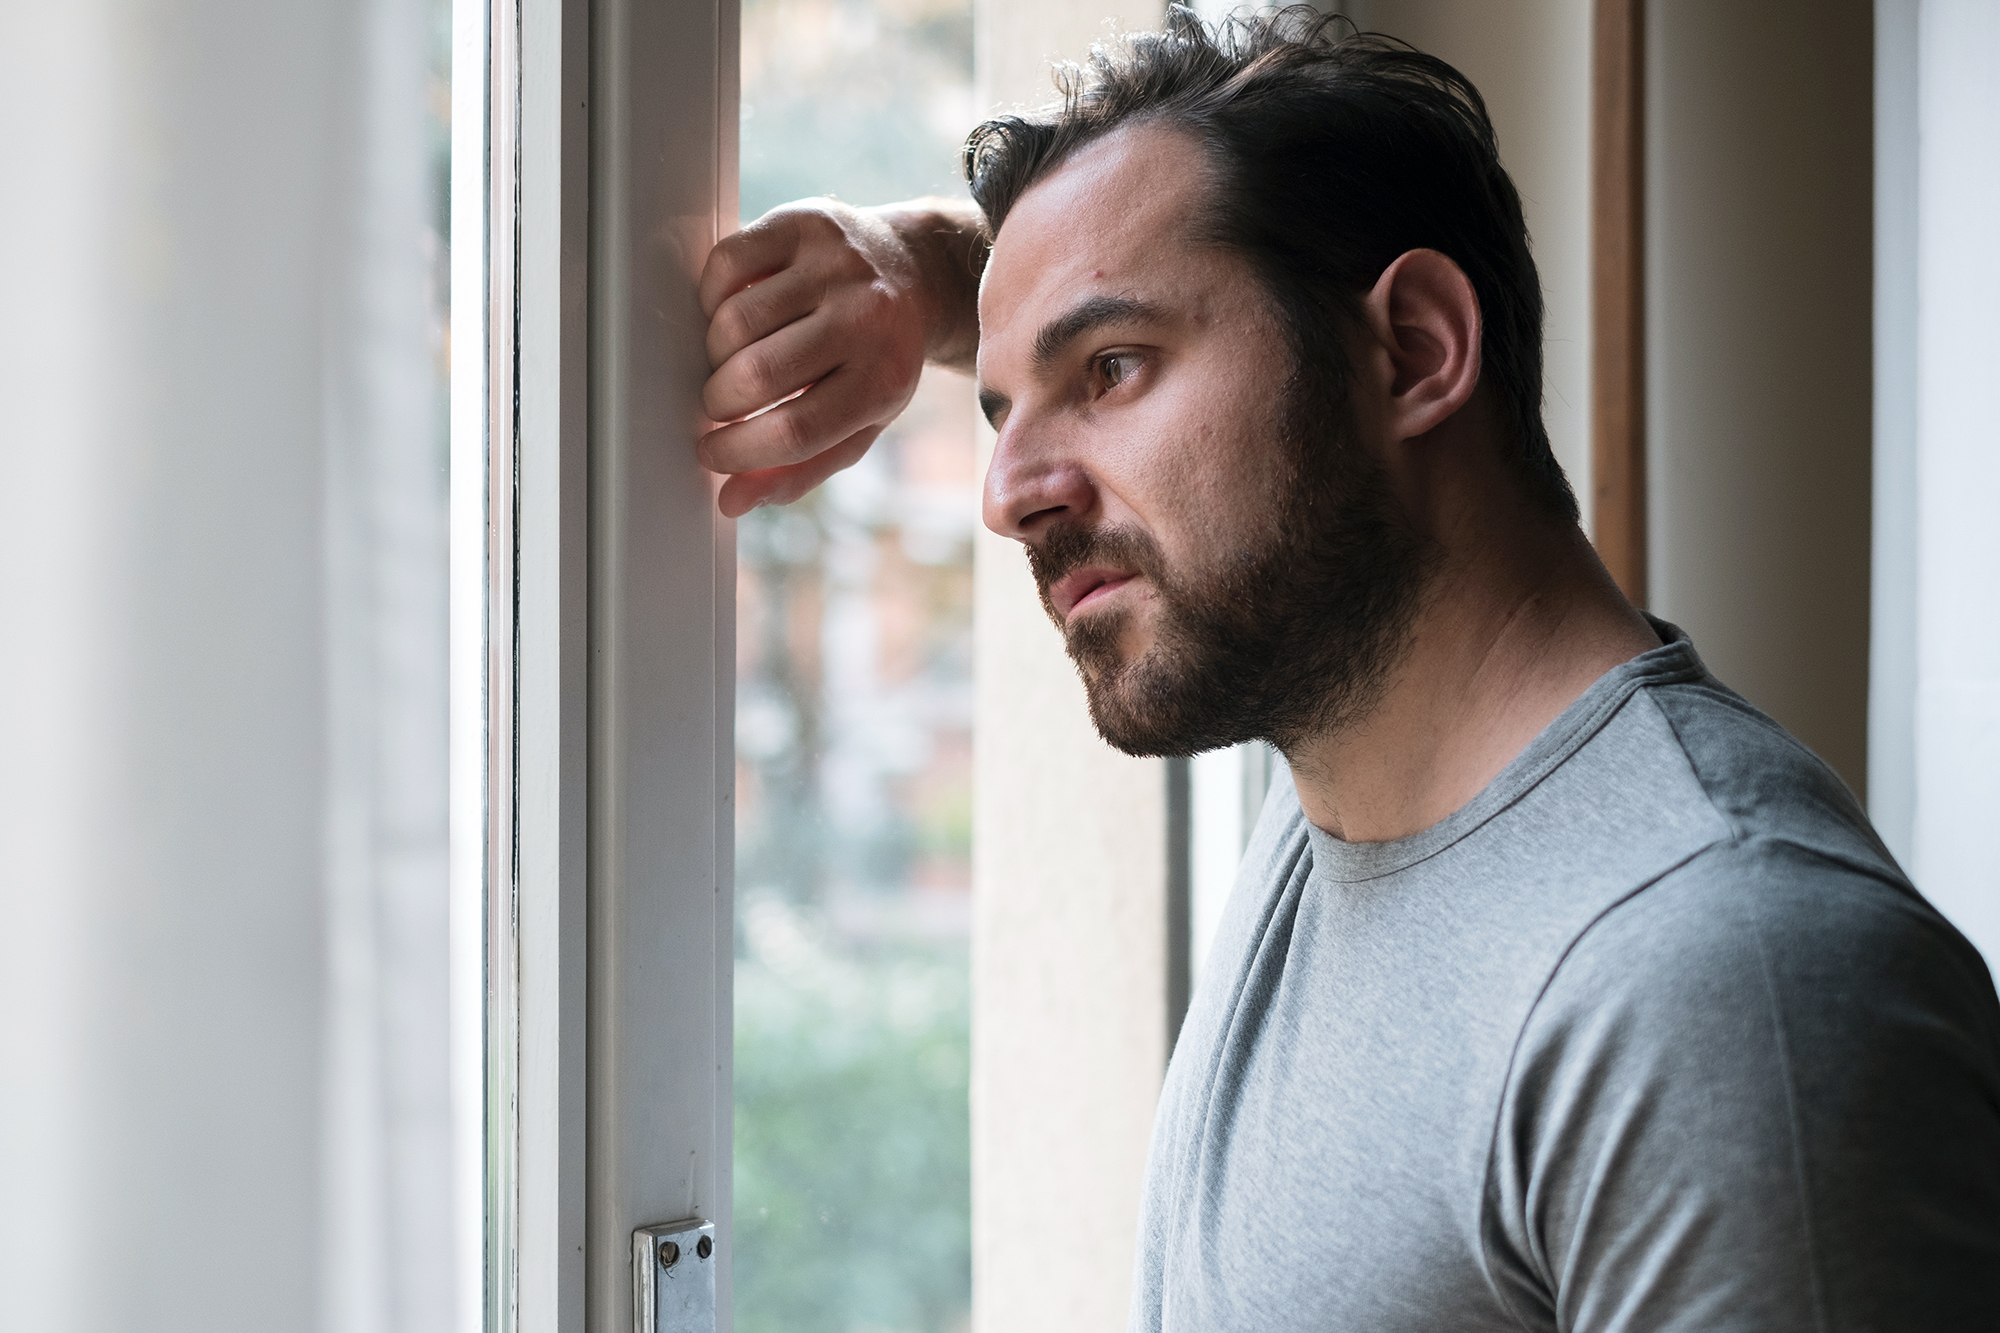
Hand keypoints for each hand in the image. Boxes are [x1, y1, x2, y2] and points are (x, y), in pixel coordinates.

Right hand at [698, 197, 982, 516]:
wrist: (915, 273)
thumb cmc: (876, 361)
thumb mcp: (858, 423)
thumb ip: (801, 468)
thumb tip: (732, 500)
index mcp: (884, 380)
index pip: (795, 430)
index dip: (739, 452)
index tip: (712, 454)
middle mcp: (866, 317)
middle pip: (758, 375)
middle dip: (718, 403)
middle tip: (717, 406)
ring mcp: (834, 265)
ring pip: (733, 321)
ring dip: (713, 354)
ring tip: (729, 361)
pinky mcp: (803, 223)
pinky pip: (725, 265)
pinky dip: (711, 298)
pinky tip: (730, 313)